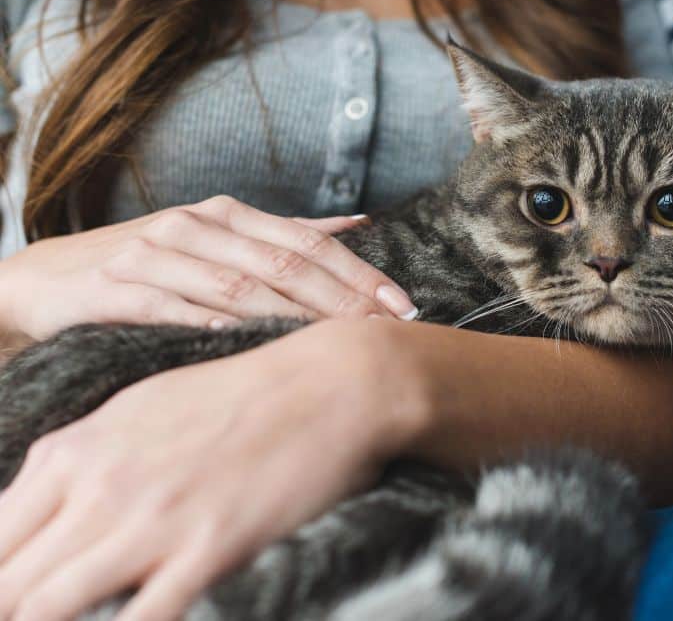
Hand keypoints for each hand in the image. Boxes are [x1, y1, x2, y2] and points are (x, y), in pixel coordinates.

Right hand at [0, 195, 416, 340]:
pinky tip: (248, 343)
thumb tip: (359, 223)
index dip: (361, 275)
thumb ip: (286, 233)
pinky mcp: (117, 288)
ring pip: (239, 286)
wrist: (47, 278)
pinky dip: (213, 325)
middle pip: (285, 265)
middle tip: (388, 334)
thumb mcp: (218, 239)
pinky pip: (174, 309)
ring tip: (340, 346)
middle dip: (344, 302)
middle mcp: (196, 225)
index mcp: (229, 215)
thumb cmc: (150, 264)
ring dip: (295, 318)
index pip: (309, 244)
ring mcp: (155, 254)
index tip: (403, 307)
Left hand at [0, 318, 430, 620]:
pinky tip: (136, 619)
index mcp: (76, 449)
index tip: (21, 594)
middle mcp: (99, 485)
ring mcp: (152, 519)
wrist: (331, 383)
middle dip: (15, 609)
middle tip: (39, 615)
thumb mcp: (143, 407)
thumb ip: (84, 460)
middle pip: (8, 583)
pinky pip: (140, 620)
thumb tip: (42, 506)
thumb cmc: (243, 393)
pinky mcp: (208, 548)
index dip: (1, 577)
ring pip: (46, 608)